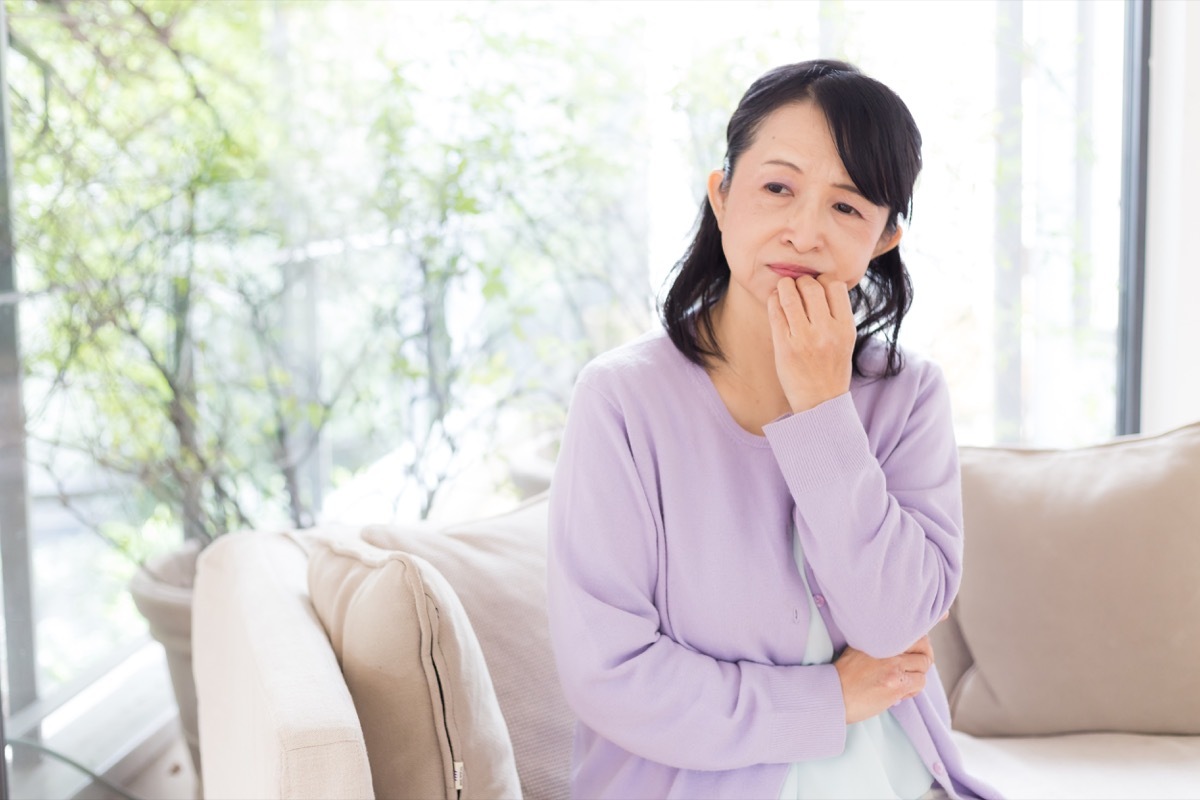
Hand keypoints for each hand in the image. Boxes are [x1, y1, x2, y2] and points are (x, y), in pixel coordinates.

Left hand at [766, 274, 855, 413]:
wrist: (820, 403)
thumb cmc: (832, 369)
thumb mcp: (846, 340)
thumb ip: (837, 314)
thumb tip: (820, 283)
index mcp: (845, 328)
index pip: (835, 286)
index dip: (823, 280)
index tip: (817, 286)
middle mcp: (826, 332)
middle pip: (811, 286)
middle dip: (802, 281)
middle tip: (797, 286)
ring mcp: (804, 339)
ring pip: (790, 296)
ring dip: (784, 286)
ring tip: (783, 288)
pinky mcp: (784, 347)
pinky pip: (775, 313)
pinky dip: (773, 301)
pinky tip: (774, 301)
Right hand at [833, 636, 933, 723]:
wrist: (831, 695)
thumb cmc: (843, 675)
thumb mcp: (857, 648)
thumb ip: (877, 643)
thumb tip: (902, 646)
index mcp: (877, 634)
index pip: (911, 628)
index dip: (919, 639)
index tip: (919, 647)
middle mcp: (886, 646)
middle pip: (923, 645)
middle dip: (923, 656)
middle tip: (917, 665)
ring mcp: (892, 666)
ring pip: (923, 665)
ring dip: (917, 675)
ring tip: (903, 682)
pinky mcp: (896, 684)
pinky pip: (919, 683)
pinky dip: (913, 689)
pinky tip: (900, 692)